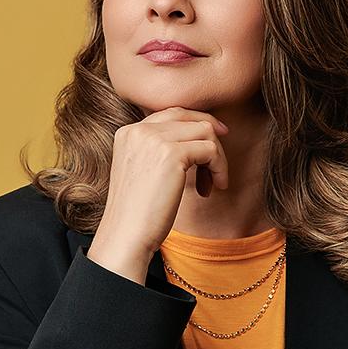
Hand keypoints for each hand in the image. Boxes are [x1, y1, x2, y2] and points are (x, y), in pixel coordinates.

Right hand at [89, 107, 231, 280]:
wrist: (126, 235)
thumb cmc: (137, 213)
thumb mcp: (143, 172)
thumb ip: (158, 151)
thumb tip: (196, 141)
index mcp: (128, 132)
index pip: (170, 113)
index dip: (195, 123)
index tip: (213, 139)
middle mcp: (139, 130)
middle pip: (188, 117)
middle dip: (211, 134)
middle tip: (221, 158)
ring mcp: (154, 139)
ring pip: (204, 131)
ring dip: (216, 157)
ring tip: (212, 183)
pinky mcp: (172, 154)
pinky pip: (210, 149)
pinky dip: (218, 168)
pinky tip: (212, 188)